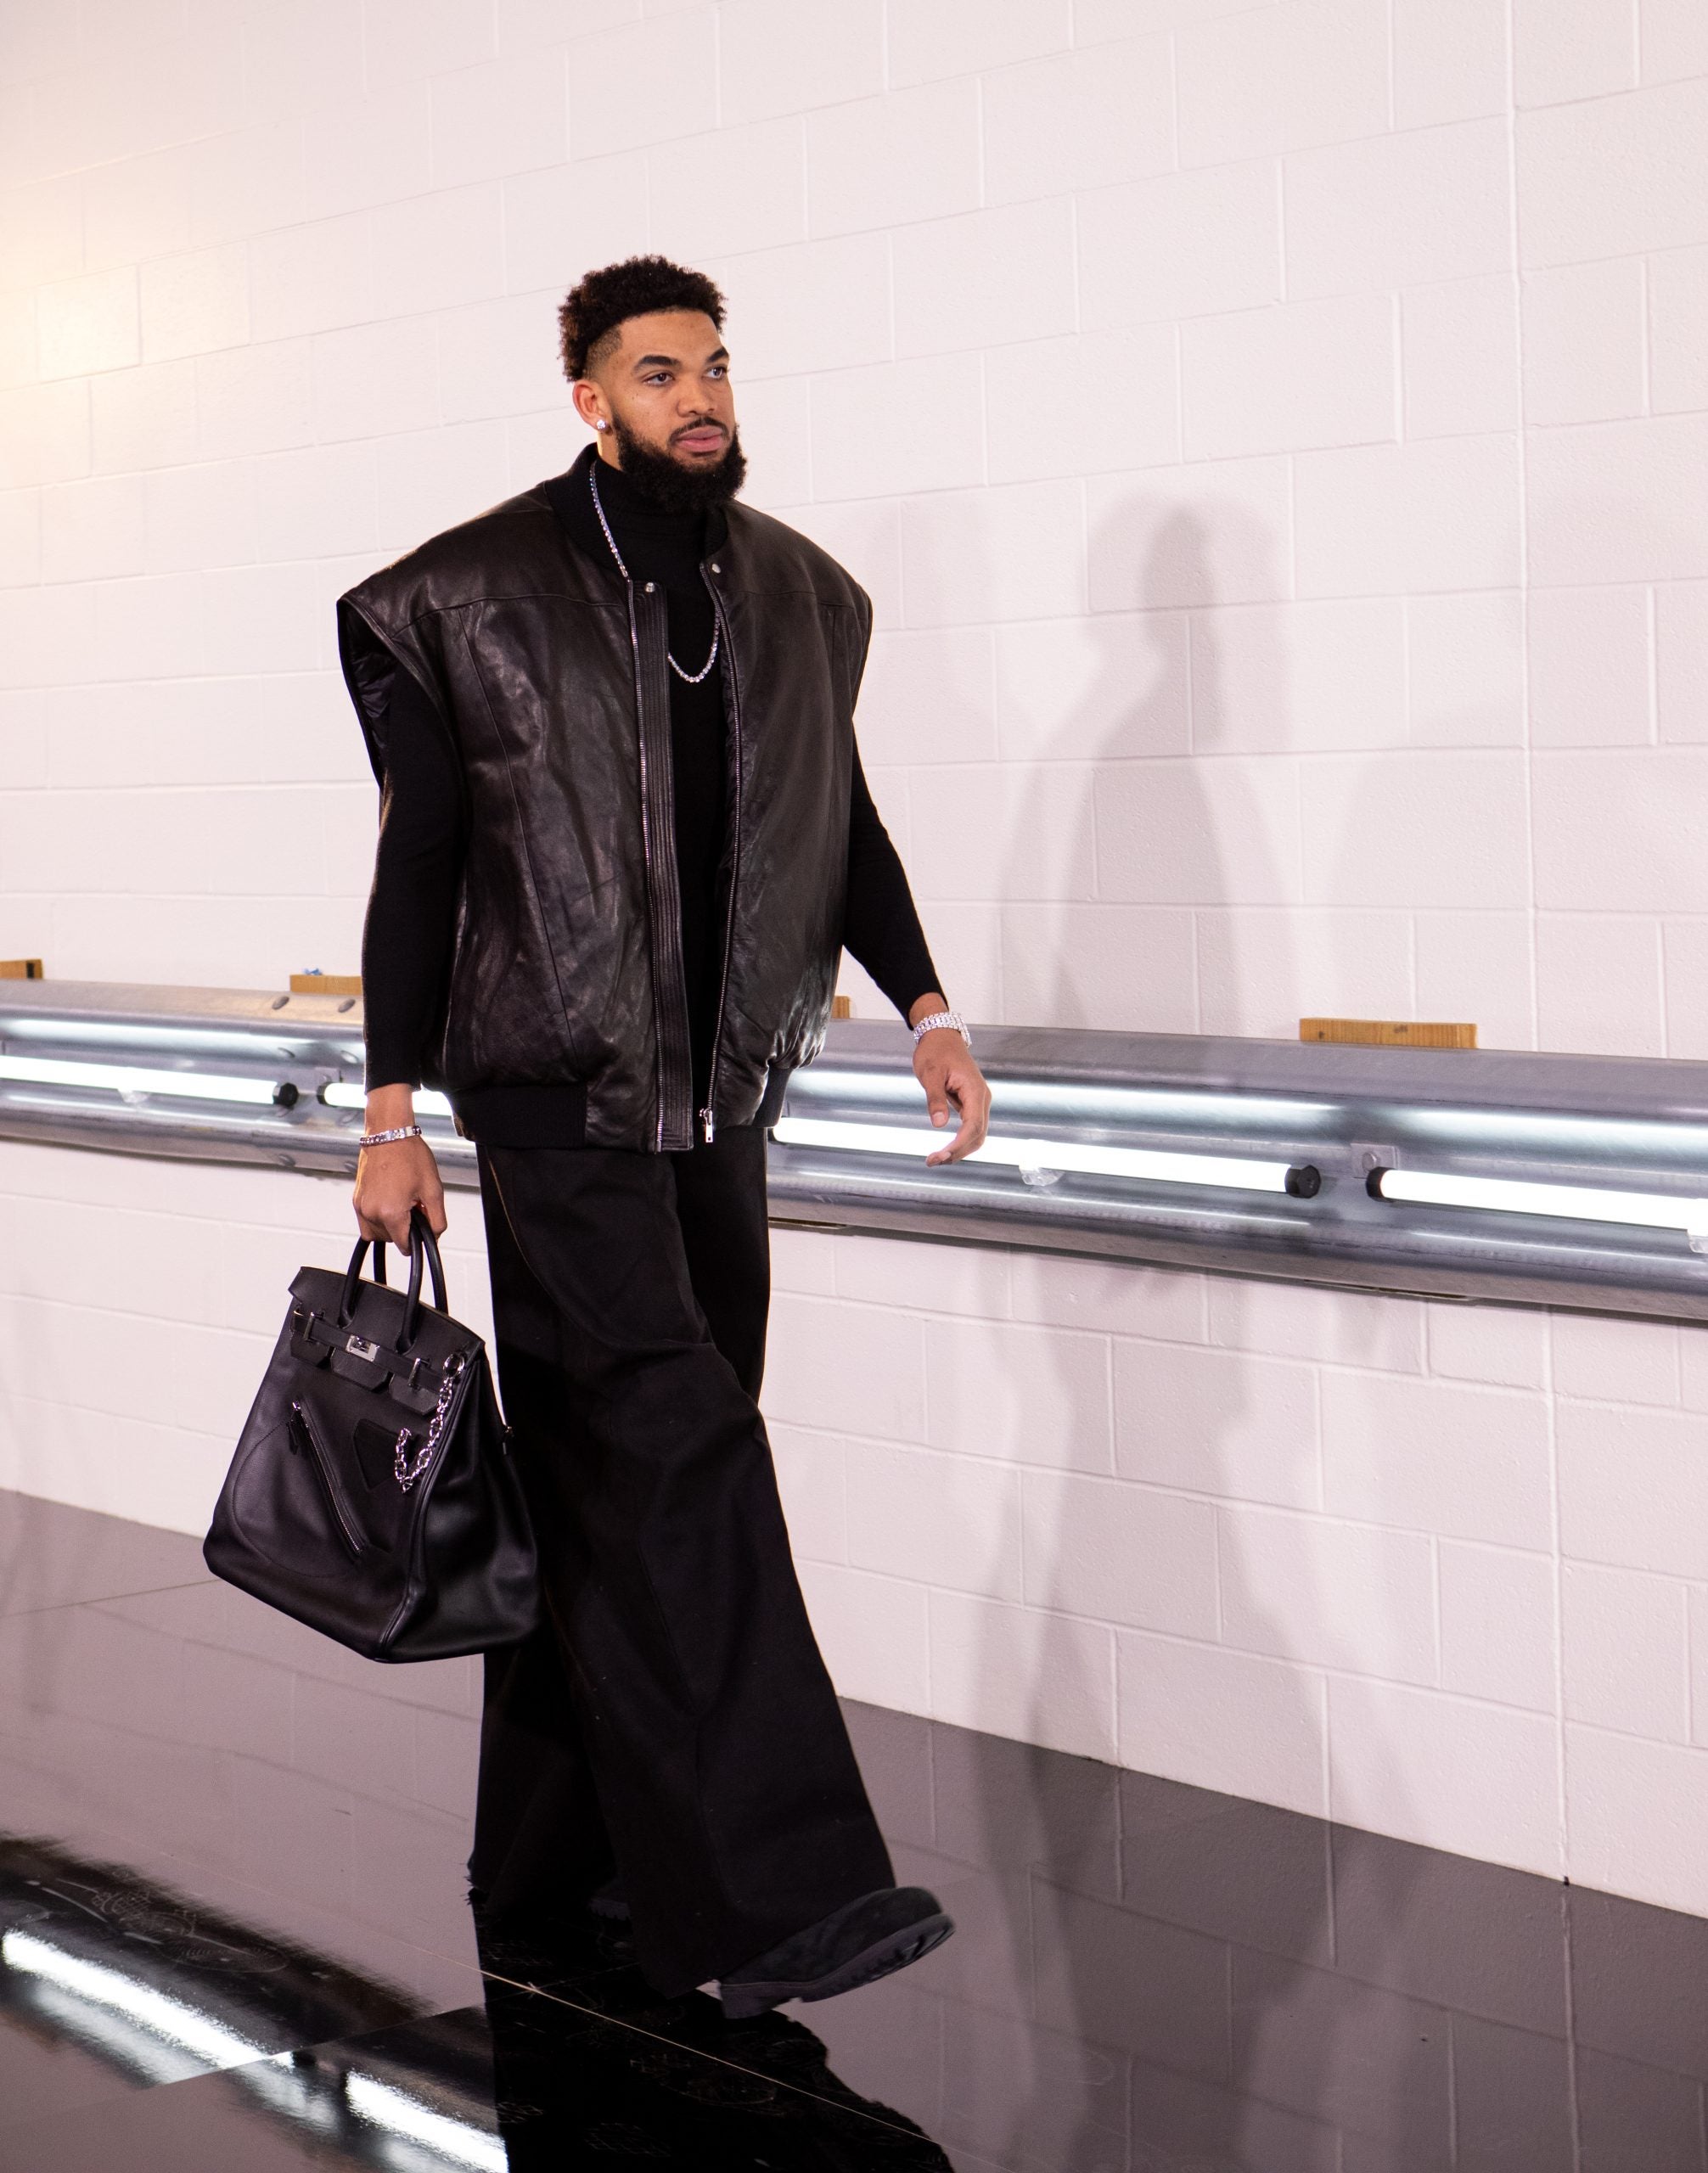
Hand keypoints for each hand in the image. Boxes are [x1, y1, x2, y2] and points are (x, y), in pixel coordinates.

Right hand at [352, 1084, 447, 1250]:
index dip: (416, 1239)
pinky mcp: (356, 1199)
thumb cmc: (409, 1155)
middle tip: (414, 1207)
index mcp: (391, 1213)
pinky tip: (390, 1200)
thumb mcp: (434, 1190)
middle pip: (390, 1240)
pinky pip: (366, 1220)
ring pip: (376, 1233)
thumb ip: (437, 1219)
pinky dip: (378, 1217)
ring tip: (402, 1203)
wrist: (389, 1133)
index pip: (404, 1246)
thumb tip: (434, 1236)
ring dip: (390, 1226)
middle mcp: (371, 1212)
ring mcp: (361, 1206)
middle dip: (404, 1229)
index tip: (421, 1227)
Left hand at [913, 1029, 990, 1166]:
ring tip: (936, 1159)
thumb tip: (939, 1124)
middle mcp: (982, 1098)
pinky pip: (971, 1128)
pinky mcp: (972, 1104)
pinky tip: (945, 1150)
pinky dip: (960, 1142)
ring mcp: (979, 1102)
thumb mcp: (930, 1073)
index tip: (941, 1156)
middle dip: (958, 1152)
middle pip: (977, 1135)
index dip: (959, 1145)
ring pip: (976, 1134)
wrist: (942, 1036)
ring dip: (959, 1150)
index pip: (973, 1126)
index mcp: (975, 1090)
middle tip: (933, 1162)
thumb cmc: (935, 1051)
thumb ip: (935, 1099)